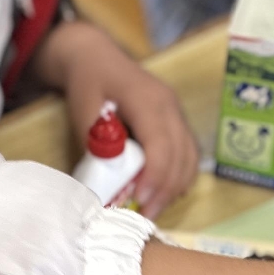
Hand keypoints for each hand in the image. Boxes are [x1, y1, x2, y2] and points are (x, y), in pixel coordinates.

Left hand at [34, 21, 198, 217]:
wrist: (95, 57)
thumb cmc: (88, 83)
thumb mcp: (84, 113)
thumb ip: (99, 145)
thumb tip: (113, 184)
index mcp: (148, 99)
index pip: (162, 145)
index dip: (155, 177)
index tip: (140, 202)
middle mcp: (170, 106)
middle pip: (181, 156)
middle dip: (165, 191)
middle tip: (145, 217)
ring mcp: (177, 113)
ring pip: (190, 158)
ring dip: (174, 187)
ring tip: (152, 209)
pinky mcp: (177, 122)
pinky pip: (188, 154)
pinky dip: (178, 176)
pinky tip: (161, 192)